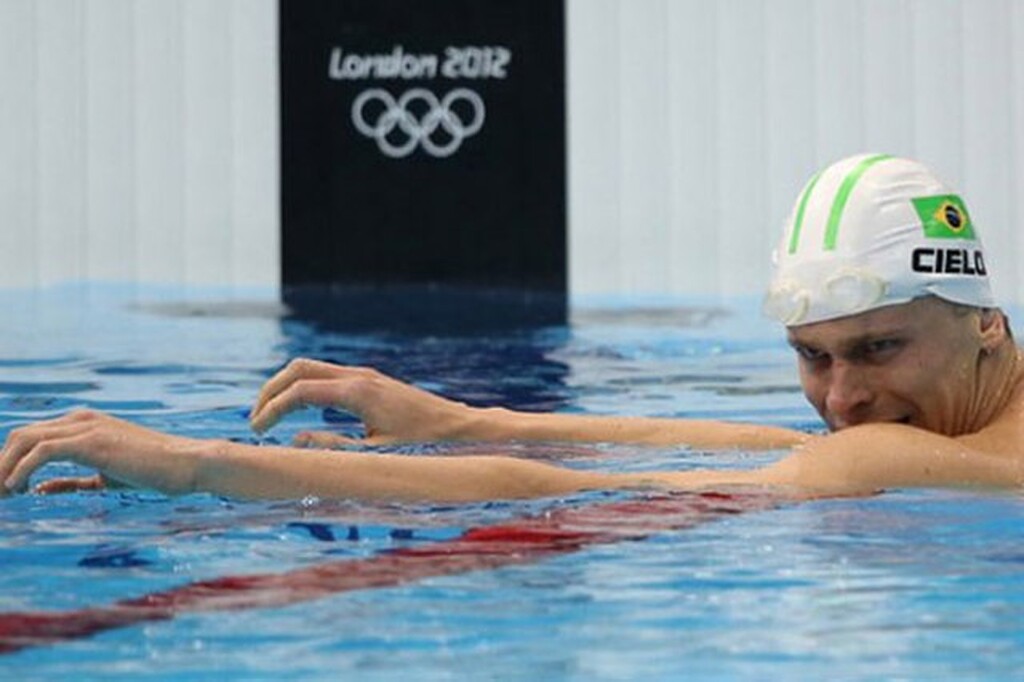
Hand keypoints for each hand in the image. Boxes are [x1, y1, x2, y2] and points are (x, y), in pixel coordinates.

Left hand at [1, 410, 206, 495]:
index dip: (11, 462)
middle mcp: (80, 420)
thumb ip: (72, 481)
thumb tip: (39, 489)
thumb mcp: (105, 477)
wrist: (186, 463)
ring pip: (24, 440)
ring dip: (5, 467)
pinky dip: (22, 469)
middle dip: (2, 463)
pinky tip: (18, 489)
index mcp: (84, 424)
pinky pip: (41, 451)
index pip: (32, 437)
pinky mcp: (90, 441)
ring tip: (3, 494)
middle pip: (21, 435)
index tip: (6, 490)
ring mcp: (85, 428)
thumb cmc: (153, 472)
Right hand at [249, 359, 477, 445]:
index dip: (272, 410)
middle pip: (298, 369)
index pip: (300, 392)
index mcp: (357, 393)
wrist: (458, 428)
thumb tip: (293, 444)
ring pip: (310, 368)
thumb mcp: (375, 455)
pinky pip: (325, 375)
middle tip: (255, 421)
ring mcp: (363, 375)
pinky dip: (303, 387)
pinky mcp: (369, 381)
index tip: (257, 432)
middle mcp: (358, 376)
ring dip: (286, 387)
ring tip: (270, 417)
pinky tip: (298, 411)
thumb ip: (332, 449)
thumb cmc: (422, 446)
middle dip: (271, 391)